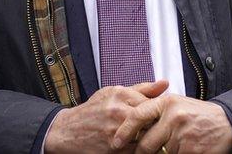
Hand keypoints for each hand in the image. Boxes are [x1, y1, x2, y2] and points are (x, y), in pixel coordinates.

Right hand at [45, 81, 167, 152]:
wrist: (66, 131)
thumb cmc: (93, 110)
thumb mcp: (114, 93)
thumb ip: (142, 89)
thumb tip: (165, 84)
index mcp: (121, 95)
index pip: (153, 102)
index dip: (160, 111)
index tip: (162, 114)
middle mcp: (118, 112)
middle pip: (151, 119)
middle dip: (157, 124)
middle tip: (161, 127)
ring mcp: (115, 132)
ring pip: (146, 136)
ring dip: (150, 137)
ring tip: (152, 136)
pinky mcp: (113, 149)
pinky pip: (136, 150)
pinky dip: (140, 148)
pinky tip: (138, 145)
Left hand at [113, 95, 231, 153]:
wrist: (228, 123)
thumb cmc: (199, 115)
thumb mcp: (178, 104)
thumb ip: (156, 110)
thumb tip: (129, 122)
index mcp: (168, 103)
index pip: (138, 116)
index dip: (124, 131)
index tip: (115, 143)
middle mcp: (174, 117)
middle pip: (145, 144)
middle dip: (142, 152)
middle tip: (143, 153)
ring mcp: (183, 135)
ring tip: (174, 147)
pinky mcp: (191, 151)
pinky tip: (183, 150)